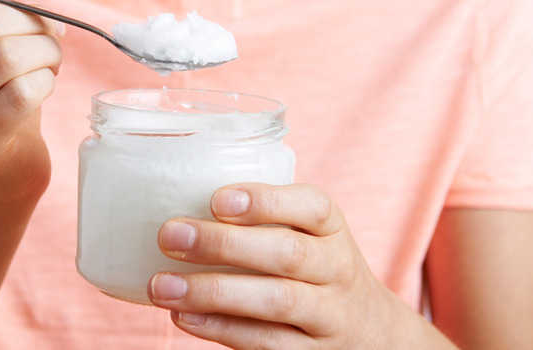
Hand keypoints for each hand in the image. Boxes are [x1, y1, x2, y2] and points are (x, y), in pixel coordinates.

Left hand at [148, 183, 452, 348]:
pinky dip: (221, 328)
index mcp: (332, 230)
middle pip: (288, 255)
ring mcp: (329, 317)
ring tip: (162, 285)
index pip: (312, 207)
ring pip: (277, 302)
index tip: (217, 199)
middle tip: (170, 235)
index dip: (265, 202)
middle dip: (225, 244)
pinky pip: (266, 343)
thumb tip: (173, 198)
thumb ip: (261, 218)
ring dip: (213, 292)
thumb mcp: (306, 235)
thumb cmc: (314, 269)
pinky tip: (183, 316)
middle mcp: (337, 270)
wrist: (370, 332)